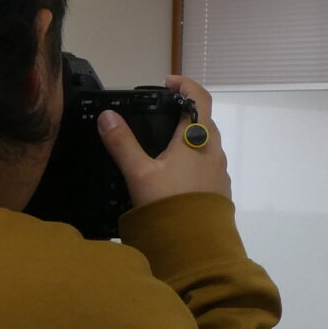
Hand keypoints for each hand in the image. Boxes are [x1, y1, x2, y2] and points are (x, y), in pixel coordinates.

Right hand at [98, 74, 231, 206]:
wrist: (195, 246)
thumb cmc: (168, 205)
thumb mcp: (139, 173)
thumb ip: (122, 143)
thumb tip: (107, 116)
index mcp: (197, 139)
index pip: (200, 97)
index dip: (186, 84)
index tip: (168, 82)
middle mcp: (214, 150)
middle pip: (204, 120)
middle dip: (186, 112)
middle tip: (162, 114)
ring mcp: (220, 170)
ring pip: (208, 142)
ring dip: (191, 136)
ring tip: (165, 145)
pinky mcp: (221, 189)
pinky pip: (209, 163)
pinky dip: (195, 158)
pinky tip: (176, 173)